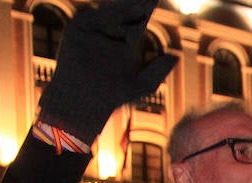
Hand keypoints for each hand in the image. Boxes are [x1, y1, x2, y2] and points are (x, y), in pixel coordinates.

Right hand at [38, 0, 176, 143]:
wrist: (85, 103)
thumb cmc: (113, 97)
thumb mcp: (142, 84)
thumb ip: (158, 71)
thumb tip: (174, 58)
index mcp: (126, 42)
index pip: (139, 19)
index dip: (147, 7)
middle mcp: (110, 32)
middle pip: (125, 10)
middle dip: (136, 2)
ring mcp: (93, 30)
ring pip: (110, 11)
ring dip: (124, 6)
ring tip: (141, 4)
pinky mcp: (77, 30)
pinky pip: (92, 16)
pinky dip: (106, 14)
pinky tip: (121, 14)